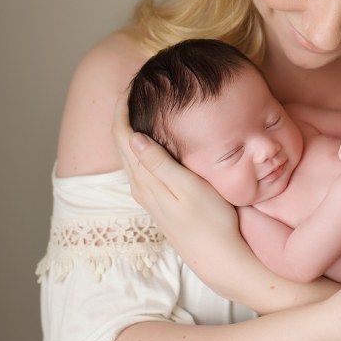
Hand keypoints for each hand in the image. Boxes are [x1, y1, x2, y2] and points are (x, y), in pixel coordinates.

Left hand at [112, 92, 339, 310]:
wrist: (218, 256)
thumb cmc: (210, 221)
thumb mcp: (188, 189)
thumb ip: (160, 163)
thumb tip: (134, 136)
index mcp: (145, 179)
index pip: (122, 135)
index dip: (122, 107)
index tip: (131, 83)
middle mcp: (141, 186)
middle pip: (122, 141)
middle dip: (124, 112)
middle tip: (137, 85)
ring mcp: (149, 194)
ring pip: (131, 153)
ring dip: (132, 127)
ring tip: (143, 103)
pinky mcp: (159, 199)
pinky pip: (142, 163)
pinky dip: (143, 143)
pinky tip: (155, 137)